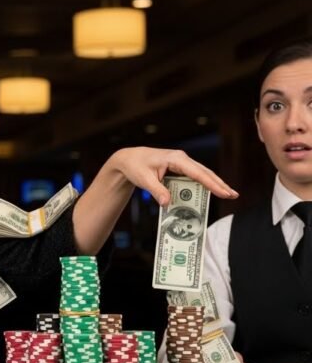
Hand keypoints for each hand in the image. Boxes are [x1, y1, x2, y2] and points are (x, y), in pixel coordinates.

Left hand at [108, 147, 237, 205]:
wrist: (129, 158)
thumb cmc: (136, 166)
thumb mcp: (144, 180)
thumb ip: (157, 191)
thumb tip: (167, 204)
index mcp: (176, 159)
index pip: (198, 173)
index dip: (212, 184)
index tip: (224, 192)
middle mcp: (182, 159)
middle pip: (205, 172)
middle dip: (220, 184)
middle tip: (233, 195)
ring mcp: (181, 162)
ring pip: (202, 174)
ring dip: (214, 184)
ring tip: (228, 194)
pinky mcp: (179, 167)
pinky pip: (194, 176)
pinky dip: (203, 184)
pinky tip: (211, 192)